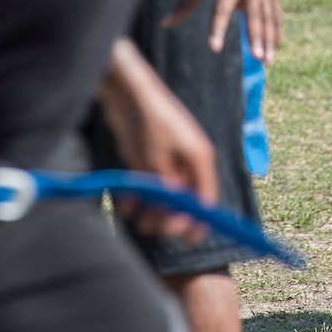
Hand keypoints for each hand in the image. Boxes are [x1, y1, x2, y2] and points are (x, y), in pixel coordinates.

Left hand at [98, 44, 218, 243]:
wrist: (126, 91)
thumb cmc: (147, 122)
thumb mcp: (157, 161)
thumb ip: (169, 188)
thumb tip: (179, 212)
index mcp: (199, 158)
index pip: (207, 198)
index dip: (199, 221)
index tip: (187, 241)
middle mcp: (188, 160)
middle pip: (185, 199)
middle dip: (168, 216)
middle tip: (151, 229)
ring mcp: (168, 157)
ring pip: (163, 194)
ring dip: (150, 209)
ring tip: (133, 218)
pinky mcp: (149, 155)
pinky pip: (148, 184)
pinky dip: (138, 196)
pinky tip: (124, 205)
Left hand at [163, 0, 282, 61]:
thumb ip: (185, 2)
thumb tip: (164, 24)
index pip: (220, 10)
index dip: (217, 28)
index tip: (214, 47)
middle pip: (253, 17)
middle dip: (256, 38)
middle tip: (257, 58)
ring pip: (268, 18)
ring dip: (269, 40)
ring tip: (267, 60)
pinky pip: (276, 14)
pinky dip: (276, 31)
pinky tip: (275, 47)